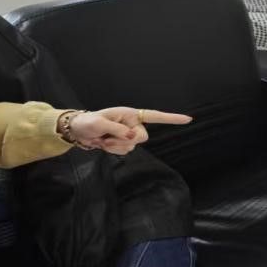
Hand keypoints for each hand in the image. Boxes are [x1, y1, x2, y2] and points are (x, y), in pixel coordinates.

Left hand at [68, 108, 191, 153]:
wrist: (77, 131)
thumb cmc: (87, 122)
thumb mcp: (99, 124)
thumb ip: (118, 130)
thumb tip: (133, 137)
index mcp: (130, 114)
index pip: (154, 116)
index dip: (171, 118)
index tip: (188, 120)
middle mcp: (132, 123)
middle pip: (143, 137)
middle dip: (126, 140)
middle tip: (108, 137)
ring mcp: (128, 134)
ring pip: (133, 146)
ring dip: (116, 146)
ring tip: (103, 139)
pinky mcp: (123, 143)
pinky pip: (125, 152)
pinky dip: (114, 151)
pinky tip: (104, 143)